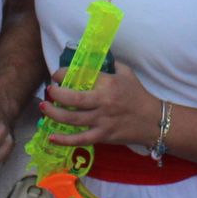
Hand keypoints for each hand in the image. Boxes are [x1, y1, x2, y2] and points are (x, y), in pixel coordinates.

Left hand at [40, 63, 158, 147]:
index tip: (56, 75)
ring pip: (72, 119)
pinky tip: (51, 136)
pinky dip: (64, 140)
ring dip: (54, 113)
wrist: (152, 120)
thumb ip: (109, 64)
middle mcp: (103, 102)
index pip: (81, 77)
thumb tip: (91, 57)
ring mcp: (101, 121)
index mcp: (108, 84)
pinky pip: (79, 140)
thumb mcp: (126, 72)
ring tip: (43, 107)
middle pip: (73, 99)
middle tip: (48, 91)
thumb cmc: (138, 94)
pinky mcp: (102, 136)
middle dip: (56, 94)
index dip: (64, 75)